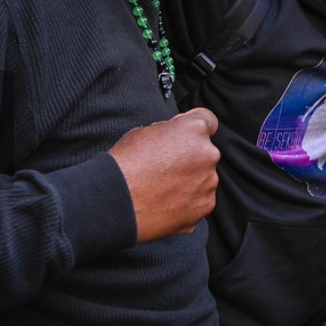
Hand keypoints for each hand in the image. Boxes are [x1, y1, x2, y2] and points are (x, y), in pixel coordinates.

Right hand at [109, 107, 220, 242]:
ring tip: (161, 187)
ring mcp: (209, 181)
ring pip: (203, 177)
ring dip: (189, 180)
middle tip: (164, 168)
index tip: (185, 135)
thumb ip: (167, 132)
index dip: (194, 128)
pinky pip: (200, 199)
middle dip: (190, 158)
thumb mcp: (142, 132)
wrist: (116, 202)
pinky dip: (187, 201)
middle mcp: (208, 153)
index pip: (207, 121)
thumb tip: (172, 137)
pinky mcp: (205, 204)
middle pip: (204, 152)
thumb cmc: (124, 165)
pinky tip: (165, 202)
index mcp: (194, 129)